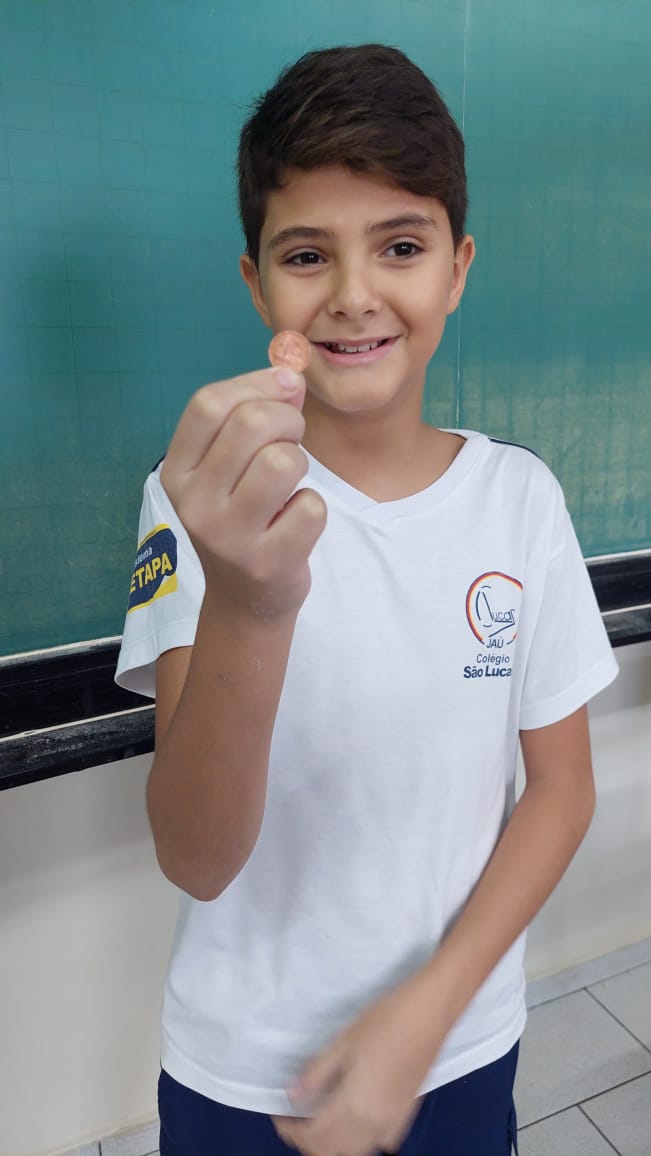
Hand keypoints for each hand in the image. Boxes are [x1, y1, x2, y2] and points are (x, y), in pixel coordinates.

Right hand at [160, 367, 326, 620]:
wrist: (244, 598)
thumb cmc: (241, 516)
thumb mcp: (228, 467)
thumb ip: (252, 415)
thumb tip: (290, 373)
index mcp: (177, 471)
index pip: (209, 403)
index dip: (256, 383)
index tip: (286, 385)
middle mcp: (193, 502)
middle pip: (251, 424)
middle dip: (288, 419)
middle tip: (293, 440)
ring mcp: (227, 536)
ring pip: (284, 462)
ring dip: (301, 464)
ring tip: (289, 485)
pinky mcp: (266, 562)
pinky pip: (311, 507)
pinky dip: (313, 509)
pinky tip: (294, 523)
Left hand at [272, 972, 443, 1155]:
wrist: (429, 1013)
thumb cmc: (384, 1020)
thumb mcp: (343, 1041)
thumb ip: (316, 1073)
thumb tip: (292, 1096)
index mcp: (353, 1105)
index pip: (312, 1136)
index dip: (290, 1130)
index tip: (279, 1113)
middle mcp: (373, 1123)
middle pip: (331, 1151)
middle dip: (307, 1140)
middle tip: (295, 1116)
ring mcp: (393, 1122)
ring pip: (355, 1152)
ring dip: (332, 1144)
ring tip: (320, 1119)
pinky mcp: (406, 1115)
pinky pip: (379, 1143)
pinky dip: (360, 1141)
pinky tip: (355, 1121)